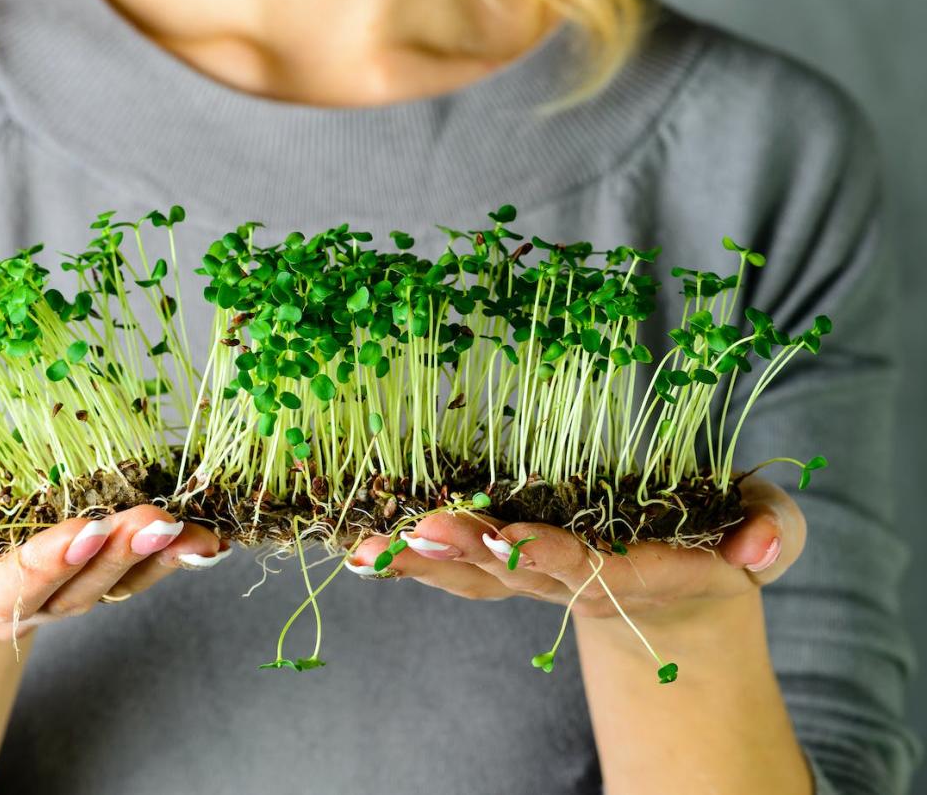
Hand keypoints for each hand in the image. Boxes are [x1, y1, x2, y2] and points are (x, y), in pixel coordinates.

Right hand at [0, 426, 229, 638]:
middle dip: (117, 556)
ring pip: (114, 585)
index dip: (50, 560)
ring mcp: (64, 584)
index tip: (89, 529)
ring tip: (191, 529)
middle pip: (73, 590)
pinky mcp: (98, 563)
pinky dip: (174, 555)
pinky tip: (208, 537)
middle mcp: (19, 596)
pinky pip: (139, 569)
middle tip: (155, 521)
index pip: (10, 583)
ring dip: (155, 559)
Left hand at [346, 477, 803, 625]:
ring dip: (420, 560)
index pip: (591, 566)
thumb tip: (757, 548)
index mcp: (638, 570)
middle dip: (466, 549)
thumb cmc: (724, 545)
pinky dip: (408, 560)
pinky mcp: (508, 569)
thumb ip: (770, 534)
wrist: (680, 601)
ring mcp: (533, 579)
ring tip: (368, 545)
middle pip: (515, 572)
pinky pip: (453, 570)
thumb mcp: (765, 534)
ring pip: (471, 576)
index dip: (552, 553)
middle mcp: (574, 581)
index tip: (511, 537)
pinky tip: (357, 549)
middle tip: (419, 527)